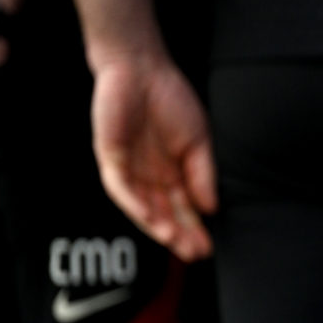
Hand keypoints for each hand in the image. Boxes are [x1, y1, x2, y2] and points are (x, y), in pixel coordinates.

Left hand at [90, 50, 216, 261]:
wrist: (141, 68)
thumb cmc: (171, 99)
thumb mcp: (198, 140)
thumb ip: (203, 174)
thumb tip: (211, 208)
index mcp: (173, 172)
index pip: (184, 208)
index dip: (195, 228)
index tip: (207, 248)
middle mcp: (151, 176)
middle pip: (164, 214)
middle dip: (178, 235)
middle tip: (193, 254)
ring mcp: (130, 169)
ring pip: (141, 207)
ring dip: (157, 226)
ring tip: (174, 240)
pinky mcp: (111, 158)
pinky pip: (120, 188)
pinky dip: (134, 204)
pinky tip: (150, 218)